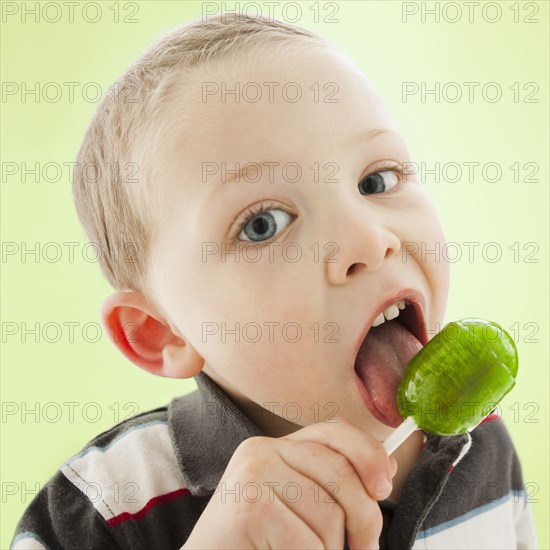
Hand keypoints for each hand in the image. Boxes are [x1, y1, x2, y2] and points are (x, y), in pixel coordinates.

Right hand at [181, 418, 396, 548]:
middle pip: (340, 472)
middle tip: (362, 548)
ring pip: (330, 515)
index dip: (368, 453)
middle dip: (364, 517)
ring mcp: (253, 475)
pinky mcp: (249, 508)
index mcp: (274, 446)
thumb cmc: (257, 541)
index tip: (384, 488)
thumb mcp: (295, 504)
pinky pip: (308, 542)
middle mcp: (262, 451)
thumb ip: (332, 484)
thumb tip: (385, 469)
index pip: (333, 430)